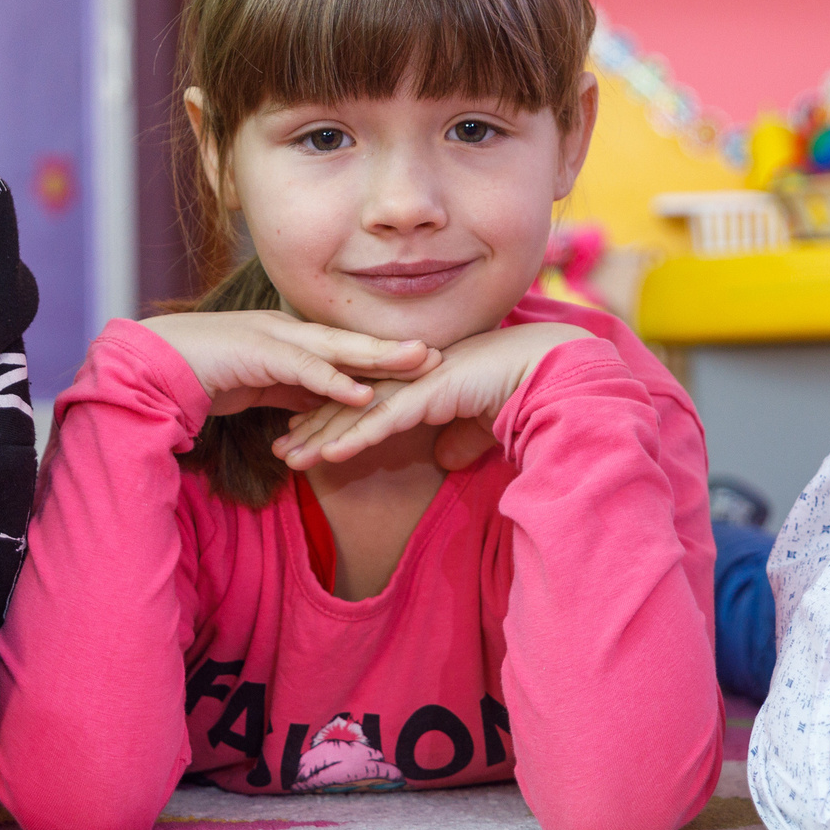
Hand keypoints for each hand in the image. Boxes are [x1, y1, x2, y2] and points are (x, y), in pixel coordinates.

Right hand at [138, 310, 433, 418]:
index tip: (423, 359)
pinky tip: (363, 394)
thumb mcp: (261, 386)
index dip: (384, 352)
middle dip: (396, 346)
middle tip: (441, 351)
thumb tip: (328, 407)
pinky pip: (305, 370)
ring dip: (380, 357)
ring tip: (420, 363)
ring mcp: (275, 338)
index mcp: (290, 337)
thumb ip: (294, 392)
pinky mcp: (259, 354)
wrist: (155, 364)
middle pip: (352, 339)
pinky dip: (335, 382)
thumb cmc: (204, 375)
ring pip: (338, 348)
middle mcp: (288, 331)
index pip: (346, 345)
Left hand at [272, 323, 590, 470]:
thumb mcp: (481, 424)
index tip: (303, 432)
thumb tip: (445, 459)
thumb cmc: (521, 391)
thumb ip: (459, 439)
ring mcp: (418, 381)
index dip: (333, 415)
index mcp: (418, 376)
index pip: (366, 398)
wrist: (550, 370)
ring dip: (321, 437)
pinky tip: (327, 455)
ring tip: (287, 457)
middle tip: (278, 448)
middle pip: (351, 402)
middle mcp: (411, 374)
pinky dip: (354, 438)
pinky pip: (384, 420)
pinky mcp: (430, 394)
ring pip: (358, 412)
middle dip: (312, 426)